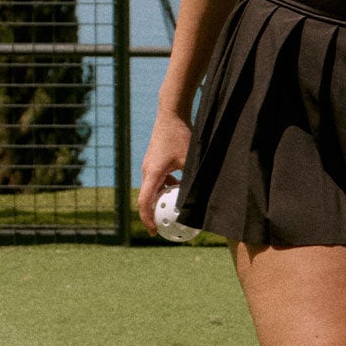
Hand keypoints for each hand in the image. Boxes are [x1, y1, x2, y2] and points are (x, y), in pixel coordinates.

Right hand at [138, 114, 192, 235]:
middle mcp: (147, 171)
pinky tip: (179, 188)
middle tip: (164, 227)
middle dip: (154, 214)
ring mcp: (149, 165)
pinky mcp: (154, 160)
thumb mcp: (190, 160)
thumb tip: (201, 199)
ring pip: (153, 189)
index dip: (147, 219)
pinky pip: (157, 180)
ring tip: (173, 210)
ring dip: (161, 200)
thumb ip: (192, 180)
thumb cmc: (181, 135)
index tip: (154, 231)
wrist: (171, 114)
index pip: (144, 202)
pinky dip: (165, 187)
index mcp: (152, 173)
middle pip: (147, 198)